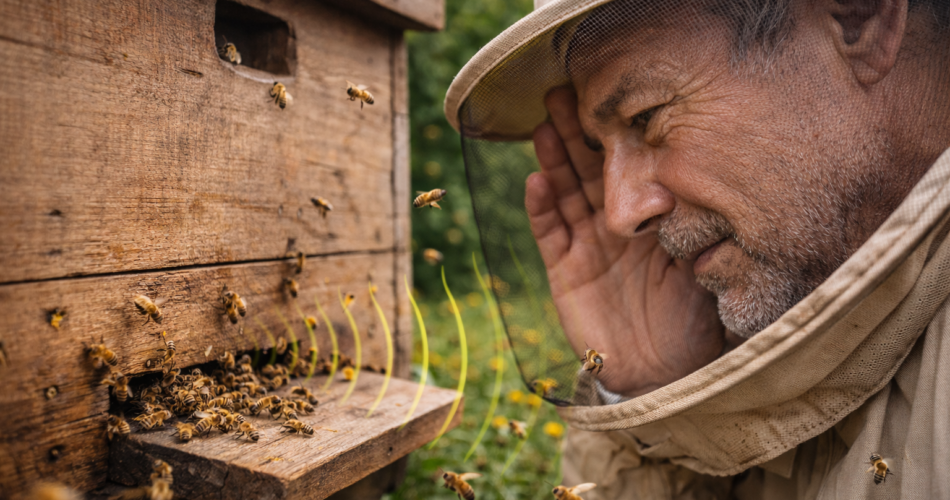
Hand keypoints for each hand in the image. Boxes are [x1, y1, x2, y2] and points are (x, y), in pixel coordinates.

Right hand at [526, 88, 724, 396]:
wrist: (665, 371)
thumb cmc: (691, 318)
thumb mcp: (701, 264)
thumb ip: (689, 225)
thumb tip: (688, 179)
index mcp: (647, 221)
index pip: (625, 170)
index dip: (614, 138)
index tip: (608, 101)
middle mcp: (613, 226)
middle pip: (587, 172)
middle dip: (574, 134)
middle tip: (561, 94)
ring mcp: (586, 246)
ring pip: (564, 194)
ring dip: (553, 161)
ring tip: (543, 126)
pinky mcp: (564, 271)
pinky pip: (549, 233)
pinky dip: (541, 208)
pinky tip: (535, 180)